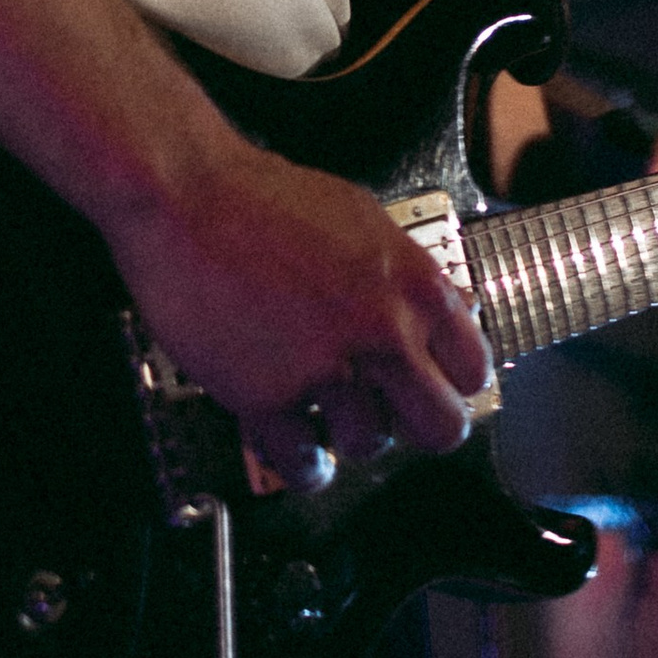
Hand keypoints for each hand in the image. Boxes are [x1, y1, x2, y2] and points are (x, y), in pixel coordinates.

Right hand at [106, 135, 490, 489]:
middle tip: (396, 420)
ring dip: (349, 437)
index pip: (473, 367)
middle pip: (441, 427)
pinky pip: (303, 461)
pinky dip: (303, 463)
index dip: (454, 383)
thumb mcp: (360, 217)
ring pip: (369, 445)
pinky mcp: (266, 396)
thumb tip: (442, 310)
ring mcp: (324, 366)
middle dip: (419, 429)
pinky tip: (299, 449)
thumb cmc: (260, 196)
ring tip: (331, 420)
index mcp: (410, 282)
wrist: (184, 193)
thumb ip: (403, 272)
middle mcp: (379, 328)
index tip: (438, 387)